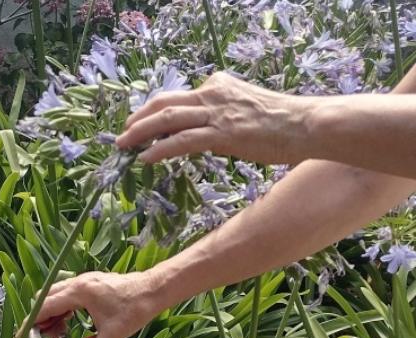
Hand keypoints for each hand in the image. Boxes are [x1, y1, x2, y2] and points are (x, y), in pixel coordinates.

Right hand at [35, 271, 163, 337]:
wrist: (155, 290)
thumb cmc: (135, 309)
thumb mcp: (112, 336)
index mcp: (79, 292)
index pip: (45, 307)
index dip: (32, 323)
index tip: (23, 337)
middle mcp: (78, 282)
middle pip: (47, 299)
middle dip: (42, 320)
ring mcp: (84, 280)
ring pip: (56, 296)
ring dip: (54, 315)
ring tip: (60, 334)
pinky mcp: (90, 283)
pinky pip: (67, 294)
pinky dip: (64, 309)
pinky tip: (72, 323)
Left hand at [115, 72, 315, 164]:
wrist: (307, 124)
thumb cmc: (283, 122)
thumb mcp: (247, 108)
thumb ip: (223, 112)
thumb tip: (206, 130)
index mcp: (218, 86)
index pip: (178, 97)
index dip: (155, 110)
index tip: (140, 123)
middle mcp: (212, 94)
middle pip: (163, 103)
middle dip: (138, 118)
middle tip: (123, 133)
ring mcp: (216, 113)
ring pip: (166, 119)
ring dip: (139, 132)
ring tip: (123, 145)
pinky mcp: (222, 133)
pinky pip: (182, 141)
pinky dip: (160, 149)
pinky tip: (145, 158)